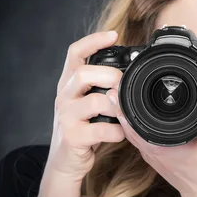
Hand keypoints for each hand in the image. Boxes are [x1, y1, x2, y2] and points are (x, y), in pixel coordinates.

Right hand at [47, 30, 125, 182]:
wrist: (66, 161)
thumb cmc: (85, 128)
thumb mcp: (90, 104)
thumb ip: (104, 88)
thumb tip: (132, 73)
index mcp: (69, 83)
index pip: (74, 53)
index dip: (93, 40)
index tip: (114, 35)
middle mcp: (64, 96)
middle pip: (83, 73)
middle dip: (109, 76)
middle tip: (124, 85)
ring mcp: (66, 116)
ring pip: (94, 101)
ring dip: (116, 106)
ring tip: (123, 113)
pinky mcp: (72, 137)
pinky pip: (100, 130)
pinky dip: (117, 132)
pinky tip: (120, 134)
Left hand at [105, 88, 196, 196]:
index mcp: (168, 147)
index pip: (139, 124)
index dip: (129, 106)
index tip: (124, 88)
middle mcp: (154, 150)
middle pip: (129, 124)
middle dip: (123, 103)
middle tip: (118, 82)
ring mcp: (151, 154)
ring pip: (130, 130)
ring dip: (125, 112)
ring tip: (121, 90)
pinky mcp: (152, 154)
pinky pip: (137, 135)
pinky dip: (132, 121)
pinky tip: (133, 107)